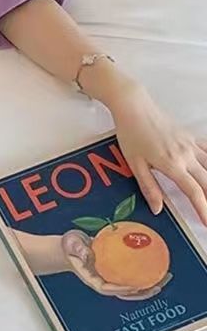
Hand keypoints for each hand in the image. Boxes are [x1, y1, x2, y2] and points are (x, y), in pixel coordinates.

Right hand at [61, 230, 171, 300]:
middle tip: (157, 286)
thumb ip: (78, 248)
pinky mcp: (116, 271)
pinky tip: (155, 265)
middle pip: (125, 293)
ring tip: (163, 278)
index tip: (135, 286)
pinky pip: (132, 274)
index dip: (123, 289)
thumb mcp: (71, 243)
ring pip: (132, 286)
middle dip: (143, 292)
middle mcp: (104, 282)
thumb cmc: (69, 246)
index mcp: (93, 279)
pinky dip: (144, 272)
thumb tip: (88, 253)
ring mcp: (111, 278)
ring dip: (149, 285)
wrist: (70, 246)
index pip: (109, 289)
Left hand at [108, 82, 206, 226]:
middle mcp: (186, 156)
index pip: (194, 192)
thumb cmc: (130, 134)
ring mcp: (191, 145)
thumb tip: (158, 209)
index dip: (203, 209)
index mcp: (172, 165)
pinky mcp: (191, 137)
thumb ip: (148, 187)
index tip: (206, 223)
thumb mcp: (134, 163)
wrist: (134, 107)